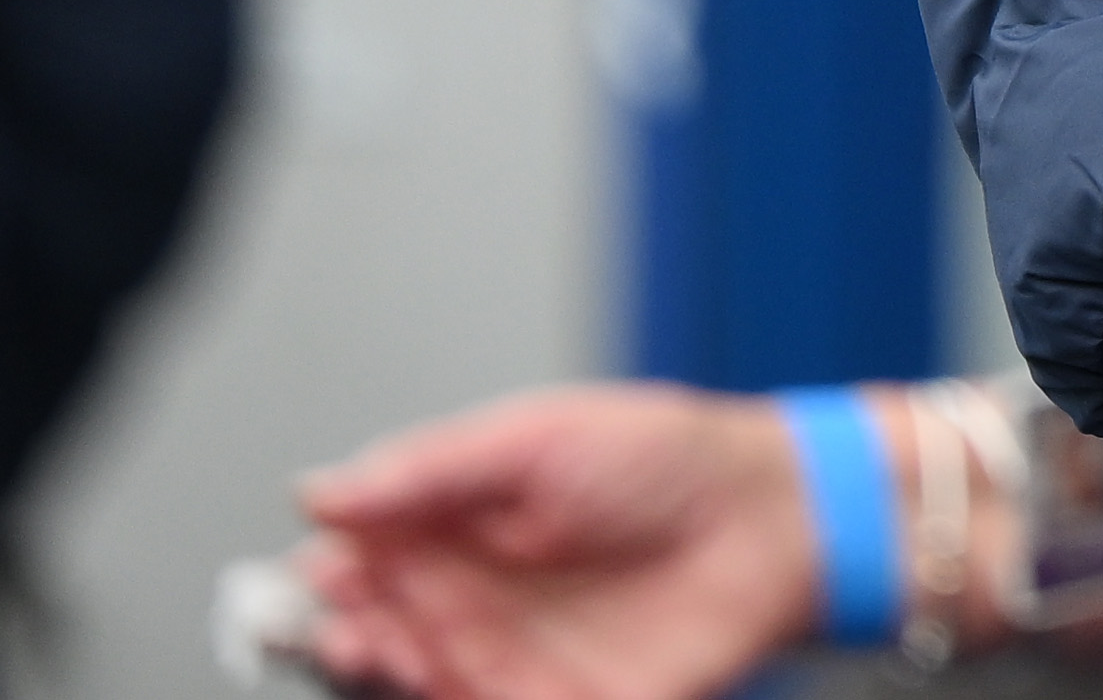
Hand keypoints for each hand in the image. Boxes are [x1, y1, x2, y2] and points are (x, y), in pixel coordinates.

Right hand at [285, 385, 820, 699]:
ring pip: (416, 683)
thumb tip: (317, 491)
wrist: (776, 517)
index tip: (321, 574)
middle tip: (352, 622)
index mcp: (457, 527)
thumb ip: (430, 469)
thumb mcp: (538, 437)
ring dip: (391, 673)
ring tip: (396, 649)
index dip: (328, 574)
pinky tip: (443, 684)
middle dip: (346, 634)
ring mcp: (506, 660)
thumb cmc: (670, 460)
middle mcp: (472, 600)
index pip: (358, 562)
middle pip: (372, 633)